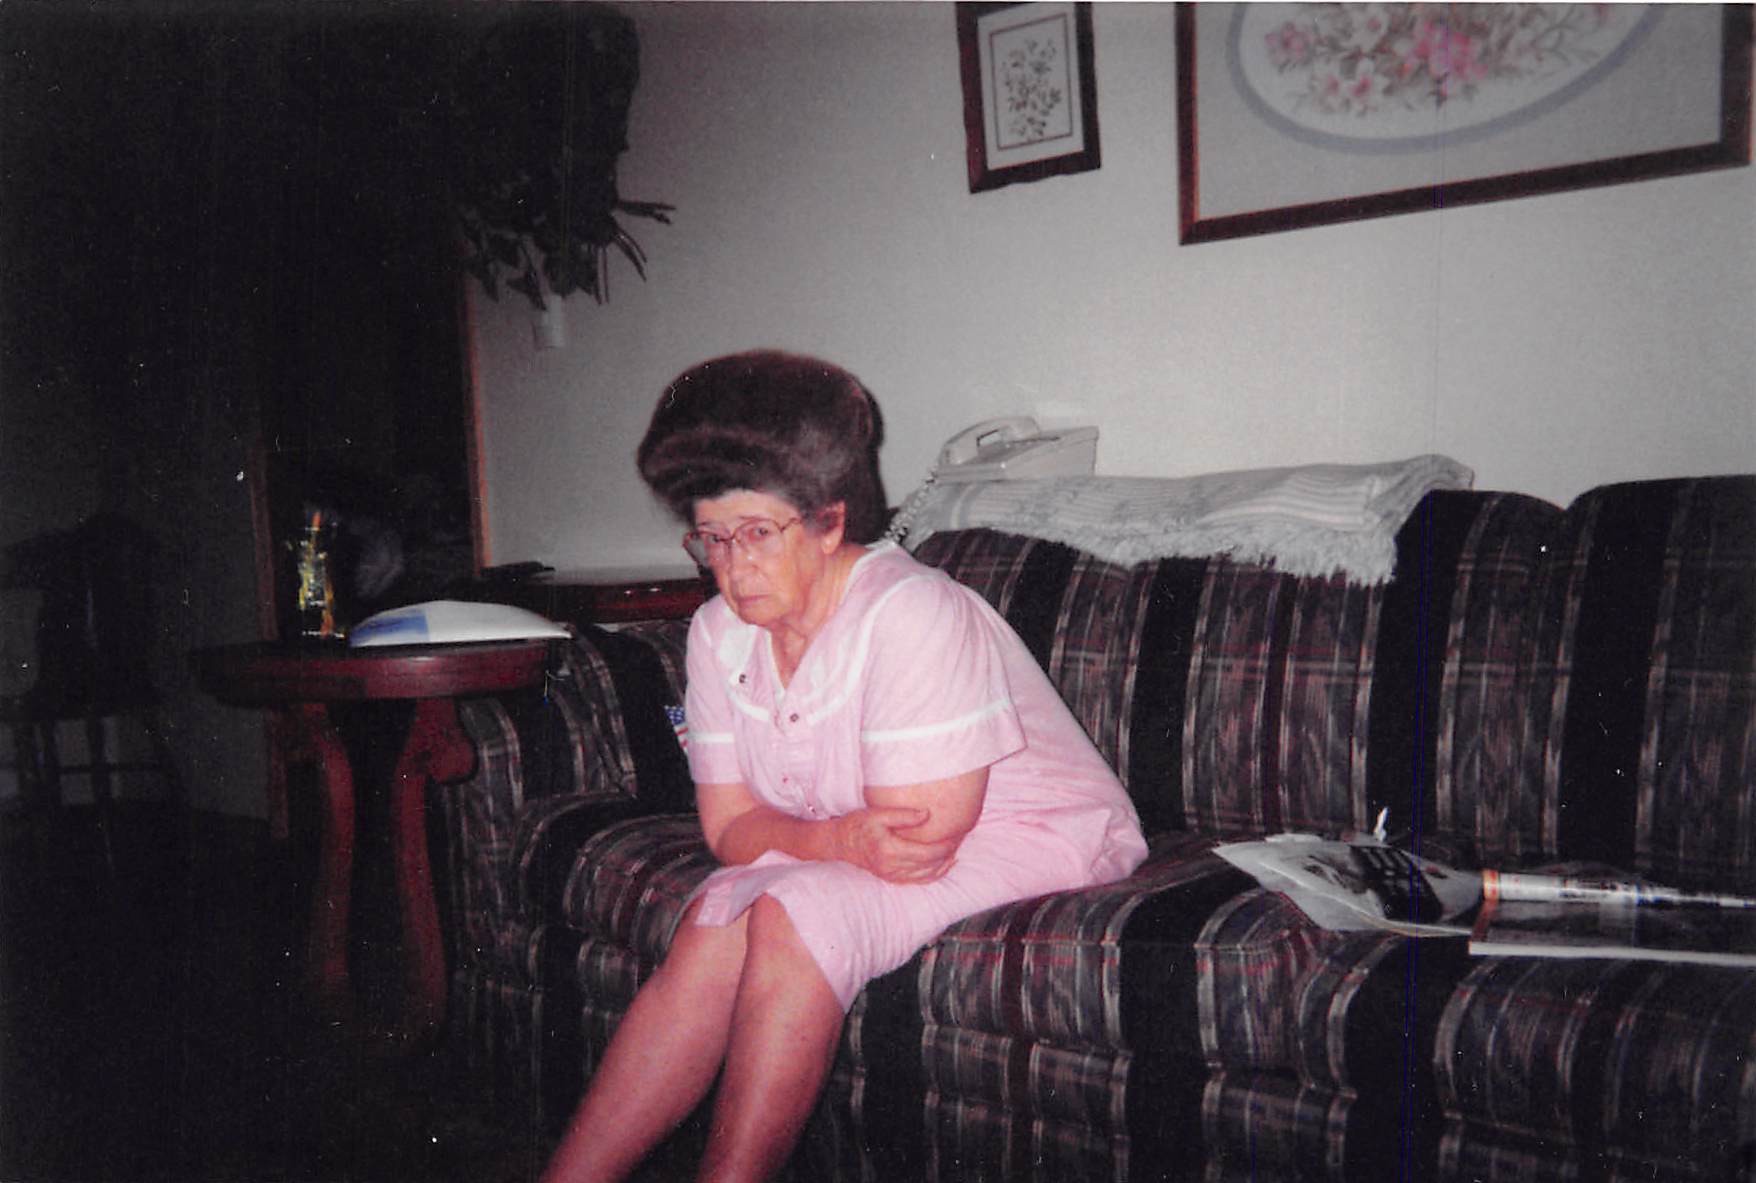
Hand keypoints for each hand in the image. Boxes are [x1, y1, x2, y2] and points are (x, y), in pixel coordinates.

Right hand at [831, 806, 960, 883]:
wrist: (840, 842)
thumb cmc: (858, 825)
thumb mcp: (878, 814)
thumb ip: (903, 815)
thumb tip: (927, 815)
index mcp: (890, 850)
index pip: (927, 853)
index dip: (944, 846)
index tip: (956, 834)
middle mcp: (892, 867)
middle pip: (930, 866)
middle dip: (947, 854)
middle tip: (960, 839)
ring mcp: (892, 875)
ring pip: (926, 876)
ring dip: (943, 865)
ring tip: (954, 851)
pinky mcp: (892, 878)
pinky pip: (918, 881)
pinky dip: (934, 874)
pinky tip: (943, 864)